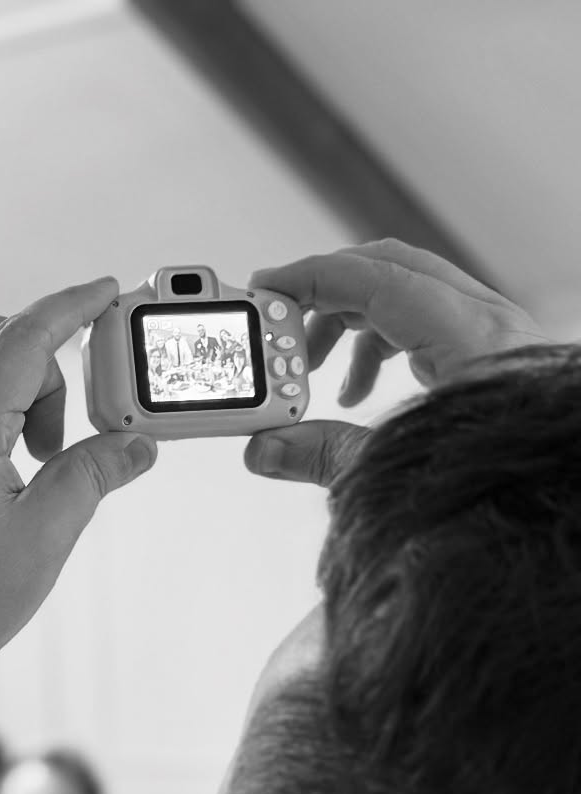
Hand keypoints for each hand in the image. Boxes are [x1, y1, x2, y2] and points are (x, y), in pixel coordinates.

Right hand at [246, 239, 548, 487]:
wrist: (551, 499)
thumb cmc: (496, 483)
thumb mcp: (396, 473)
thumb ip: (325, 455)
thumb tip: (268, 448)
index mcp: (468, 337)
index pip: (375, 278)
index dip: (313, 278)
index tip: (268, 290)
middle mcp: (484, 323)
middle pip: (389, 270)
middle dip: (327, 295)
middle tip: (282, 328)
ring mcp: (488, 336)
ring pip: (404, 296)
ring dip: (349, 325)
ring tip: (313, 375)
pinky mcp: (486, 357)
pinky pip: (422, 326)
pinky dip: (378, 347)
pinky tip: (354, 395)